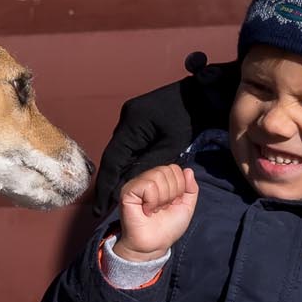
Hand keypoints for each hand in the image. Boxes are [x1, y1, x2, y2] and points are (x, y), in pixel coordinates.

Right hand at [91, 53, 240, 212]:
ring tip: (116, 195)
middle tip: (106, 205)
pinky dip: (129, 160)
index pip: (113, 160)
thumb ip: (150, 165)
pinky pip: (129, 143)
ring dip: (120, 171)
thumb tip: (130, 183)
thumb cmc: (189, 119)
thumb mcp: (171, 146)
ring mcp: (130, 116)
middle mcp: (126, 118)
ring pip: (121, 150)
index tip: (100, 206)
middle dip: (111, 180)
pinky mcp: (137, 118)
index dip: (106, 185)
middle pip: (114, 155)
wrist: (201, 94)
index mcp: (132, 124)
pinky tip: (130, 175)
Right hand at [115, 164, 197, 259]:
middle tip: (163, 208)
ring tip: (155, 210)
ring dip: (162, 198)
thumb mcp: (186, 207)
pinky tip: (147, 210)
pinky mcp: (128, 192)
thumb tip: (188, 171)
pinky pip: (148, 185)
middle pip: (167, 170)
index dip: (179, 186)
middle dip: (172, 193)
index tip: (172, 203)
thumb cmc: (167, 228)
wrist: (154, 245)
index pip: (174, 168)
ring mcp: (136, 185)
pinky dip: (152, 201)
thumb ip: (191, 189)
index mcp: (160, 181)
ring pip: (158, 176)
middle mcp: (147, 180)